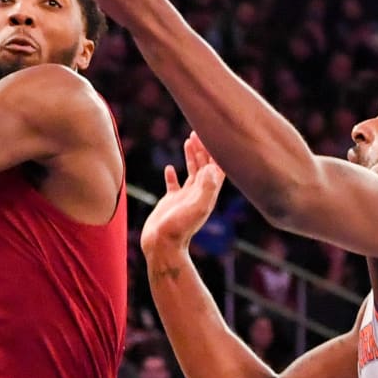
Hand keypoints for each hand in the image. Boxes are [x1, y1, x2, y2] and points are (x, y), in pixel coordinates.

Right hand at [141, 133, 225, 254]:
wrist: (161, 246)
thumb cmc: (178, 229)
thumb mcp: (196, 208)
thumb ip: (206, 189)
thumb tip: (213, 168)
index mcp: (208, 194)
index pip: (216, 167)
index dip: (216, 152)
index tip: (213, 134)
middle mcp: (199, 194)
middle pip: (205, 166)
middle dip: (204, 149)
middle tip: (198, 132)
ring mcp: (185, 198)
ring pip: (191, 172)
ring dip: (191, 157)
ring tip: (188, 141)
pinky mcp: (171, 202)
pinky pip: (174, 185)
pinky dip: (173, 175)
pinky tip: (169, 168)